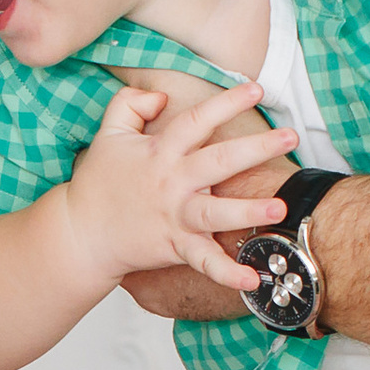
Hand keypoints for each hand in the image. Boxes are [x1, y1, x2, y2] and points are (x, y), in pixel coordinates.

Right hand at [66, 74, 296, 289]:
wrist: (81, 233)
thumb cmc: (98, 182)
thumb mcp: (108, 133)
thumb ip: (131, 103)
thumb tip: (161, 95)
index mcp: (160, 152)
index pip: (196, 121)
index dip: (226, 102)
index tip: (255, 89)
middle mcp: (172, 183)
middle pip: (218, 161)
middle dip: (256, 148)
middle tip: (289, 137)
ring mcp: (175, 216)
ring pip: (216, 212)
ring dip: (249, 211)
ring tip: (280, 207)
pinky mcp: (175, 246)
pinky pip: (203, 262)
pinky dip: (226, 273)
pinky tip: (251, 279)